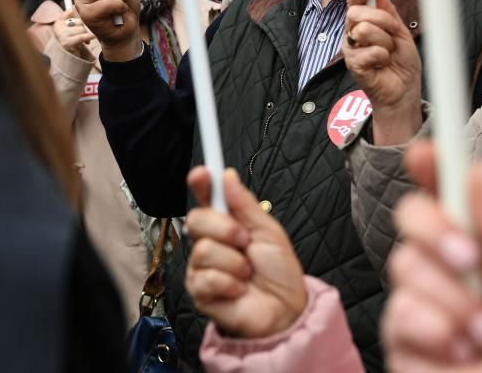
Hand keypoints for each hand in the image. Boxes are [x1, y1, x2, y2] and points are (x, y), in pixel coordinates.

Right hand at [52, 7, 94, 58]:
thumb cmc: (74, 42)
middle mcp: (57, 28)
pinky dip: (88, 37)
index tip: (85, 19)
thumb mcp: (73, 29)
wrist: (71, 59)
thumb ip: (74, 17)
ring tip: (85, 41)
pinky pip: (81, 36)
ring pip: (81, 29)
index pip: (70, 12)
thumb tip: (76, 6)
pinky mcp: (66, 43)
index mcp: (58, 22)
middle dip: (84, 28)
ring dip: (86, 35)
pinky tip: (89, 40)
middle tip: (85, 35)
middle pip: (78, 21)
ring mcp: (61, 35)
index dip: (80, 16)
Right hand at [185, 167, 307, 337]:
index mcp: (227, 223)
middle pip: (196, 219)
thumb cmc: (279, 272)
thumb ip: (246, 205)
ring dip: (234, 262)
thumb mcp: (269, 232)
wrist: (285, 309)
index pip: (206, 197)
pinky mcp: (199, 292)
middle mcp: (210, 242)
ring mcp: (202, 267)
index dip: (201, 183)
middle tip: (245, 241)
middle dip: (224, 228)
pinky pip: (206, 278)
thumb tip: (227, 176)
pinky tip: (239, 290)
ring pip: (203, 250)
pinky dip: (230, 283)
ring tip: (247, 273)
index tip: (202, 173)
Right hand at [343, 0, 422, 144]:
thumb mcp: (401, 32)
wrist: (404, 89)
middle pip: (357, 12)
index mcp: (364, 22)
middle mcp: (353, 33)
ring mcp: (351, 49)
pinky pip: (370, 51)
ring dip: (385, 41)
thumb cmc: (402, 62)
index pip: (356, 1)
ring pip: (364, 29)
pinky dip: (383, 56)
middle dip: (382, 20)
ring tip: (388, 52)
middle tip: (393, 33)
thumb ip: (389, 12)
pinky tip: (383, 64)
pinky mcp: (353, 65)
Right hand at [382, 142, 481, 371]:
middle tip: (468, 261)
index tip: (425, 150)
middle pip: (412, 218)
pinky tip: (463, 357)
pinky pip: (399, 313)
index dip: (433, 167)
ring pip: (405, 265)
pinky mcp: (404, 344)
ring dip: (452, 300)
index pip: (452, 196)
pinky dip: (436, 331)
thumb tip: (475, 170)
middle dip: (436, 230)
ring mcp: (425, 308)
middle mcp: (452, 272)